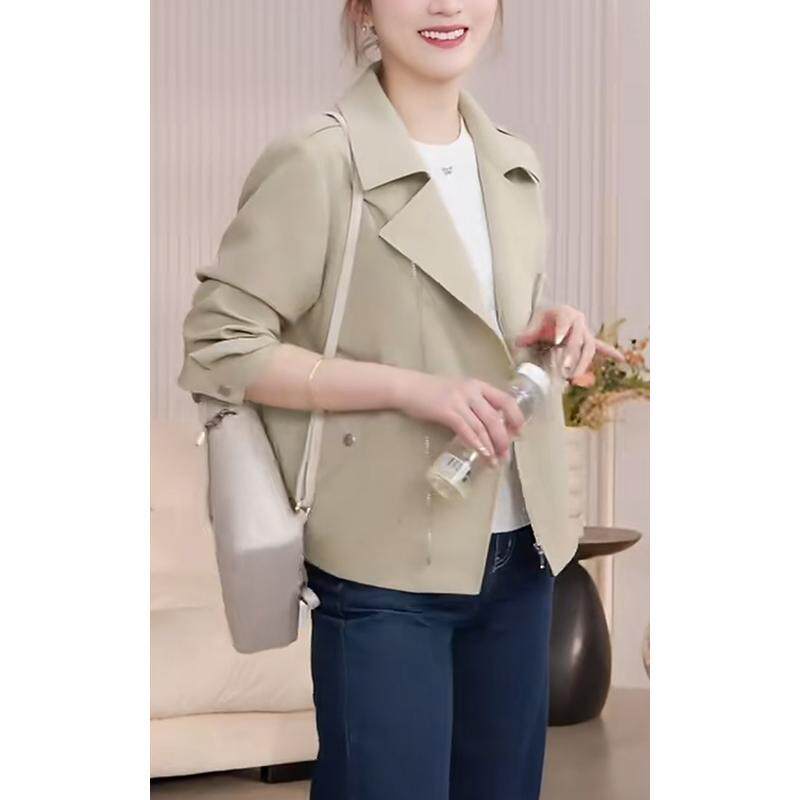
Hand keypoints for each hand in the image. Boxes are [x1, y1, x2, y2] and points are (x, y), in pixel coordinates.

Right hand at [397, 373, 526, 465]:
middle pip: (496, 417)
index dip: (516, 417)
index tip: (519, 433)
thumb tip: (490, 424)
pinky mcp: (447, 412)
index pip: (506, 400)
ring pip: (483, 426)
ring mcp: (459, 401)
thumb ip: (474, 402)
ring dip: (491, 446)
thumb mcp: (459, 391)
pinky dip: (477, 444)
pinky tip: (482, 454)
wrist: (408, 387)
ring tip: (495, 461)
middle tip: (506, 454)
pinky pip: (467, 431)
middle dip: (504, 439)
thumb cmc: (432, 391)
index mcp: (478, 385)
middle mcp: (471, 391)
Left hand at [514, 305, 625, 381]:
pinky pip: (601, 347)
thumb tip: (519, 341)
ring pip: (589, 348)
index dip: (562, 330)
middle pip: (579, 339)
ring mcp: (585, 333)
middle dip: (572, 354)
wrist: (549, 318)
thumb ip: (527, 333)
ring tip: (574, 378)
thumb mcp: (534, 323)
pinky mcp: (588, 341)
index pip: (565, 320)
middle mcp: (579, 321)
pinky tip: (621, 359)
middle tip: (564, 369)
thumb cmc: (542, 319)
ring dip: (583, 364)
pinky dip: (610, 352)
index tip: (557, 341)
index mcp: (565, 312)